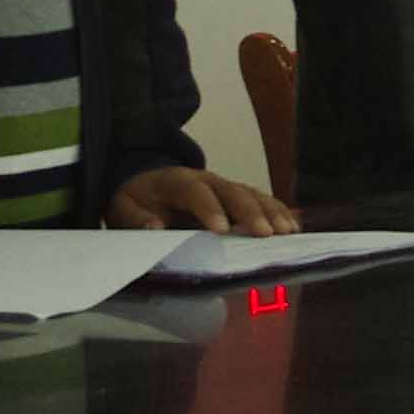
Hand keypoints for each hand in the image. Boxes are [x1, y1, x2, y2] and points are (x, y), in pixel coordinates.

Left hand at [109, 164, 298, 236]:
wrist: (145, 181)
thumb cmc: (137, 199)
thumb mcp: (122, 208)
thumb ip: (135, 218)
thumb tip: (156, 226)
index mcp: (175, 180)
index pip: (195, 191)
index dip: (209, 209)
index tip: (221, 230)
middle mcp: (205, 179)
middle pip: (232, 191)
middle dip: (250, 212)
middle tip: (266, 234)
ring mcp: (223, 185)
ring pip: (251, 193)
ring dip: (270, 211)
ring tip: (287, 232)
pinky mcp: (234, 196)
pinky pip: (259, 199)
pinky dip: (277, 210)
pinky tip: (292, 226)